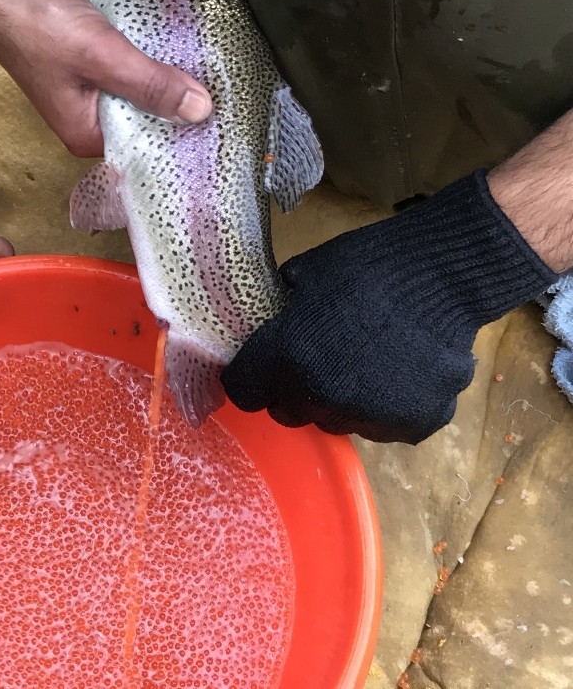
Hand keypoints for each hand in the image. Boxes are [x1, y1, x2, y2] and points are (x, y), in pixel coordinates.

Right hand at [0, 0, 211, 156]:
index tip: (216, 134)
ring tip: (209, 78)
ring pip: (144, 94)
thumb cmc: (35, 25)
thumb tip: (198, 110)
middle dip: (178, 110)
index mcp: (85, 134)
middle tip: (222, 102)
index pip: (144, 151)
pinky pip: (135, 70)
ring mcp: (93, 90)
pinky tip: (180, 54)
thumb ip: (150, 84)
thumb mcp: (101, 57)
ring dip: (168, 83)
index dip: (179, 141)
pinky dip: (153, 62)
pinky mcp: (97, 63)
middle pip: (147, 123)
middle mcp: (89, 119)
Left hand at [221, 171, 559, 442]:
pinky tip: (403, 370)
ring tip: (368, 362)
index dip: (251, 377)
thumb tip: (274, 321)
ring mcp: (371, 416)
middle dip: (295, 391)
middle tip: (320, 360)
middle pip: (289, 412)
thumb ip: (282, 311)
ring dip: (343, 402)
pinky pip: (387, 426)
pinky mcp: (415, 424)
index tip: (262, 367)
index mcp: (288, 358)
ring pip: (338, 422)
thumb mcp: (306, 274)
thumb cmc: (371, 263)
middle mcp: (324, 397)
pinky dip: (391, 407)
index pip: (243, 392)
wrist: (447, 273)